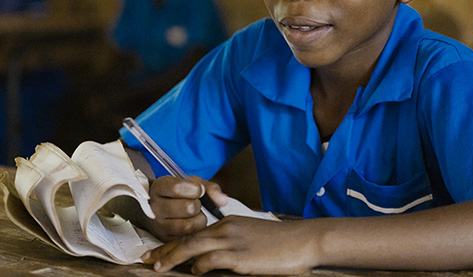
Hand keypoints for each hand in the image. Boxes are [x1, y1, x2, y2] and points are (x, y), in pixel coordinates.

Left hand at [142, 216, 318, 274]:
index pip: (195, 232)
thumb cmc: (282, 242)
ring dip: (173, 257)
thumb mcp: (253, 236)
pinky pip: (211, 259)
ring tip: (158, 267)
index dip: (174, 243)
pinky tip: (195, 271)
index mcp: (230, 222)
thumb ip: (233, 242)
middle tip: (147, 259)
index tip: (158, 252)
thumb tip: (214, 258)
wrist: (304, 241)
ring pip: (193, 246)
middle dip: (164, 250)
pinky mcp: (241, 257)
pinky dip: (199, 266)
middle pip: (188, 237)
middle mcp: (228, 228)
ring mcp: (233, 242)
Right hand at [146, 175, 226, 241]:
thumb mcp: (191, 183)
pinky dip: (196, 230)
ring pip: (190, 226)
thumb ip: (209, 188)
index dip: (195, 189)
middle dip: (198, 205)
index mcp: (159, 187)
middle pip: (188, 208)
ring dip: (199, 219)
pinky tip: (192, 223)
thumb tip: (223, 201)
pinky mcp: (165, 239)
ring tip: (195, 214)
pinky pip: (188, 238)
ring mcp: (159, 225)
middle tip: (196, 203)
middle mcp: (155, 207)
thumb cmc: (178, 192)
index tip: (199, 189)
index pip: (178, 188)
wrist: (157, 206)